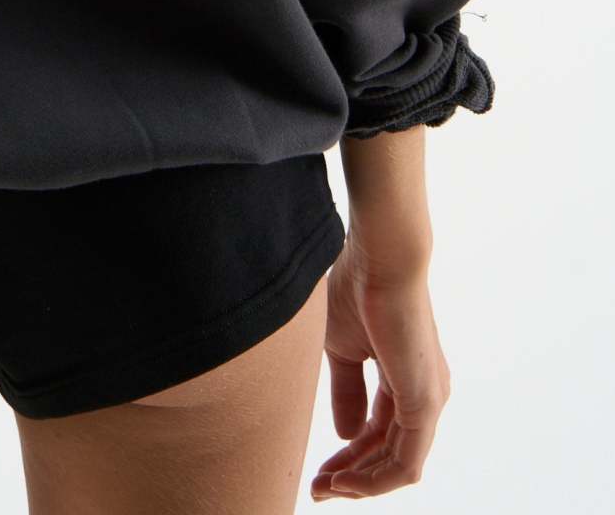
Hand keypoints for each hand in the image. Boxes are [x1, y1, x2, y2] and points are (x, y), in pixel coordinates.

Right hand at [309, 241, 450, 498]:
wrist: (380, 258)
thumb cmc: (358, 289)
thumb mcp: (343, 349)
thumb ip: (347, 391)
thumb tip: (345, 433)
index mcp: (406, 380)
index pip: (379, 433)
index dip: (348, 456)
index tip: (317, 470)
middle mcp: (425, 395)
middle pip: (388, 454)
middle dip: (352, 476)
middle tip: (317, 488)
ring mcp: (429, 401)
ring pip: (397, 465)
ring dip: (361, 482)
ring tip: (325, 488)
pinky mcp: (425, 403)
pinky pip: (405, 462)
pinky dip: (374, 479)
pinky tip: (345, 481)